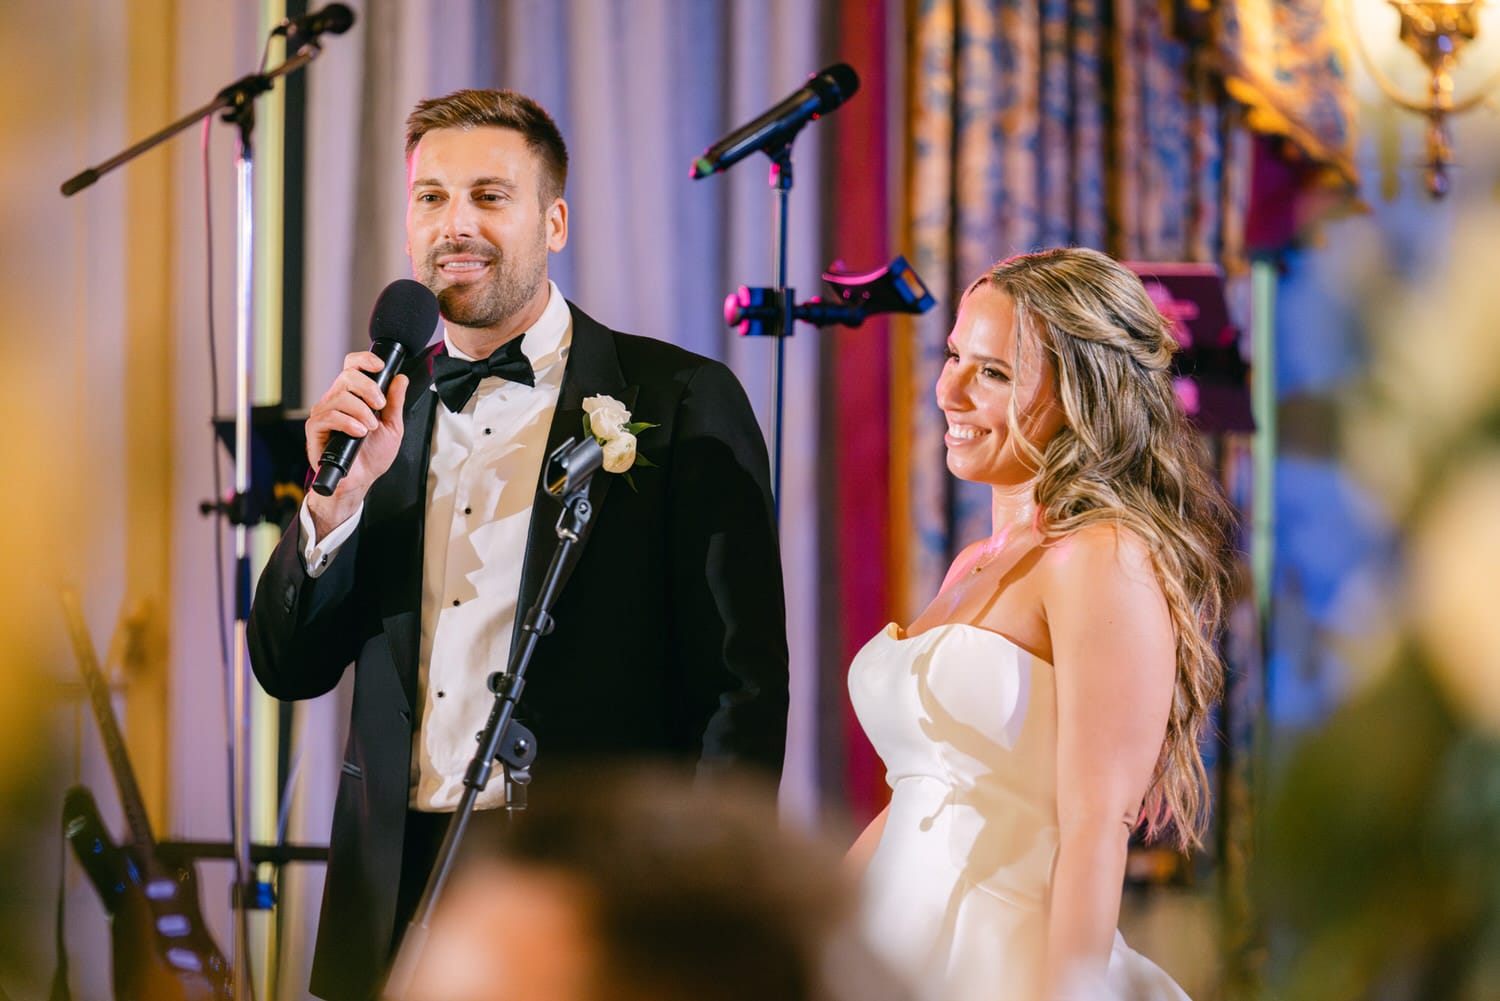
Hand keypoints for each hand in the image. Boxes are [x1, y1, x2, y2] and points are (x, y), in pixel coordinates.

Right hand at [304, 352, 408, 532]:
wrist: (360, 481)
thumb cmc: (372, 455)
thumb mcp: (392, 427)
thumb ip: (395, 403)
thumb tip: (401, 379)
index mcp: (354, 396)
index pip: (352, 366)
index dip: (364, 360)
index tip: (380, 366)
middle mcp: (336, 400)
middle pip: (347, 376)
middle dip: (368, 388)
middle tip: (380, 407)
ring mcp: (324, 413)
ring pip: (339, 396)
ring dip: (361, 411)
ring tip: (370, 428)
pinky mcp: (314, 428)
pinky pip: (328, 416)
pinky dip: (347, 422)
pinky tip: (358, 432)